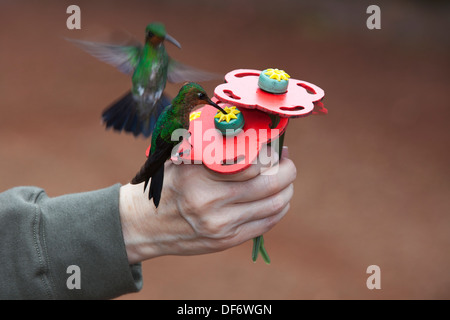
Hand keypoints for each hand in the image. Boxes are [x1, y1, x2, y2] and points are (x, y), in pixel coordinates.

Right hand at [119, 146, 295, 263]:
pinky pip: (265, 224)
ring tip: (285, 181)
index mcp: (198, 175)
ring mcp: (219, 225)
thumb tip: (252, 134)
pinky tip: (278, 200)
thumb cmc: (165, 185)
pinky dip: (278, 210)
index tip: (277, 147)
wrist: (142, 224)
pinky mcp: (225, 241)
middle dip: (288, 171)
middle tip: (288, 163)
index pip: (252, 162)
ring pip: (274, 205)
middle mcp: (210, 202)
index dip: (272, 153)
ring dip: (287, 190)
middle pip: (270, 184)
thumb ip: (213, 148)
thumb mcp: (181, 159)